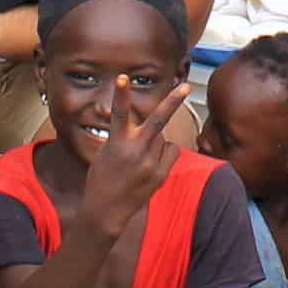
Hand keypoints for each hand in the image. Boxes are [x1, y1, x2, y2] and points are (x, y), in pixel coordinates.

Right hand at [75, 75, 188, 239]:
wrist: (106, 210)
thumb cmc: (101, 177)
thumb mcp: (105, 152)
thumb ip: (124, 137)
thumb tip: (145, 126)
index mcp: (116, 144)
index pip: (119, 114)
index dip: (121, 95)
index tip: (122, 77)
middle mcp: (135, 152)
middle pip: (157, 121)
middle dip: (172, 101)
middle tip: (185, 86)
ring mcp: (150, 164)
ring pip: (162, 137)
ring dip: (154, 139)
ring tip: (139, 157)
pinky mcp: (160, 175)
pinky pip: (170, 150)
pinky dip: (164, 151)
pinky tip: (151, 163)